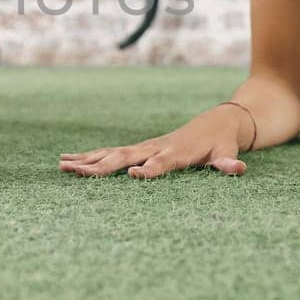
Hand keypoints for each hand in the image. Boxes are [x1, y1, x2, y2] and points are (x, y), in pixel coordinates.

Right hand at [59, 104, 247, 178]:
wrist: (217, 122)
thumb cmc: (222, 143)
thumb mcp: (228, 153)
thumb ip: (229, 162)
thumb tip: (238, 169)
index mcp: (177, 153)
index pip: (160, 163)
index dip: (148, 170)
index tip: (131, 176)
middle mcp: (155, 148)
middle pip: (124, 157)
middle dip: (99, 166)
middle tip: (74, 172)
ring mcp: (144, 147)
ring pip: (110, 154)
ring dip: (86, 161)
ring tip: (61, 166)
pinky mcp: (138, 149)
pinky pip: (110, 154)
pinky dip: (89, 158)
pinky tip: (68, 162)